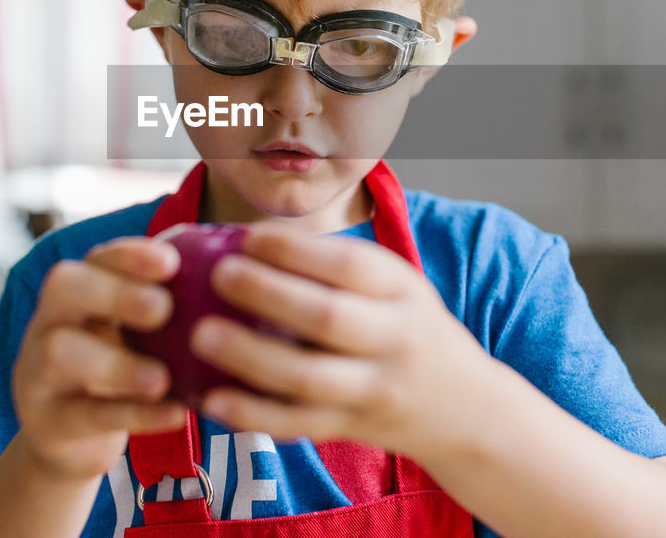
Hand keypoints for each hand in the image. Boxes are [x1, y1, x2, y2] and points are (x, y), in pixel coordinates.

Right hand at [12, 238, 187, 480]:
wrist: (71, 437)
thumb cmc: (121, 365)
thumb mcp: (135, 332)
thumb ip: (170, 303)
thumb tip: (244, 274)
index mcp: (78, 290)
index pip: (96, 256)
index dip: (130, 255)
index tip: (172, 261)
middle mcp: (50, 320)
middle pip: (64, 288)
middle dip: (115, 293)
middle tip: (164, 309)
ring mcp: (40, 371)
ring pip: (62, 353)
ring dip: (117, 363)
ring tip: (162, 377)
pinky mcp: (49, 422)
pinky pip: (86, 414)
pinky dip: (135, 416)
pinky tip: (175, 414)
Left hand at [188, 226, 493, 459]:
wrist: (465, 408)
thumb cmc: (408, 329)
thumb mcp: (396, 287)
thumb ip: (338, 268)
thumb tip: (247, 241)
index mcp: (402, 292)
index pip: (349, 265)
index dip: (296, 251)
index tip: (249, 237)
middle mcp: (394, 340)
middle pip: (328, 318)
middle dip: (269, 294)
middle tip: (219, 274)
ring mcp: (374, 391)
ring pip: (308, 378)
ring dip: (250, 357)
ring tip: (200, 335)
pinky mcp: (351, 429)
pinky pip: (298, 424)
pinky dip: (253, 414)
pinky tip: (212, 400)